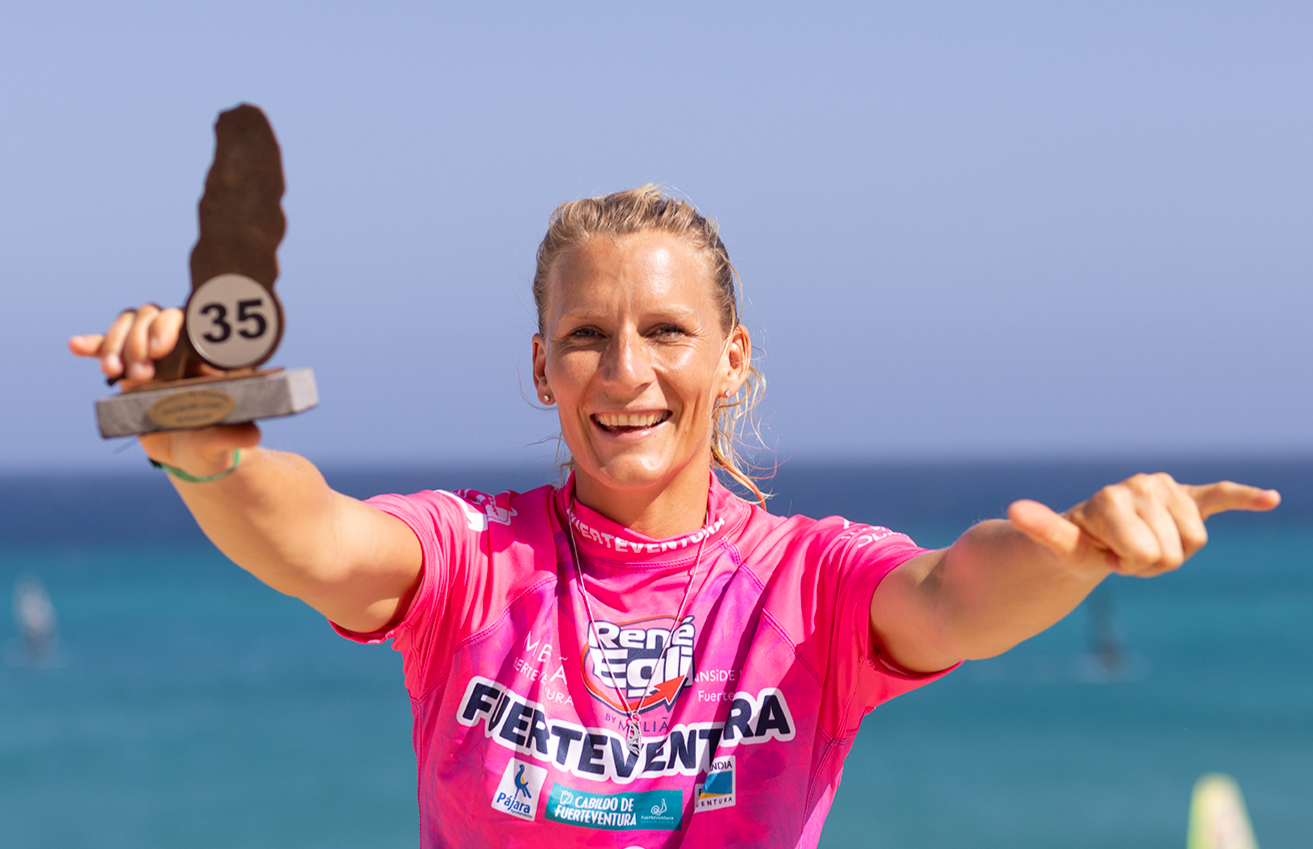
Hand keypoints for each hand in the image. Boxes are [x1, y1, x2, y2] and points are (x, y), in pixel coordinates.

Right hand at [69, 303, 255, 475]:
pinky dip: (95, 345)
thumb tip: (252, 434)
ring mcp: (153, 355)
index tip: (160, 351)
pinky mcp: (130, 368)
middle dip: (141, 339)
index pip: (190, 321)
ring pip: (131, 325)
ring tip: (114, 373)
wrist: (194, 455)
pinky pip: (109, 348)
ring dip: (117, 343)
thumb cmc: (218, 443)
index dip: (170, 328)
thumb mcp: (228, 442)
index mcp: (209, 355)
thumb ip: (237, 436)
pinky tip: (77, 346)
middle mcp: (181, 347)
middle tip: (140, 375)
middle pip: (154, 316)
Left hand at [1008, 473, 1279, 577]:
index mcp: (1115, 496)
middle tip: (1121, 552)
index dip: (1131, 564)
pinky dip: (1245, 498)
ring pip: (1196, 541)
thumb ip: (1042, 528)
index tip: (1107, 556)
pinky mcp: (1187, 497)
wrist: (1086, 534)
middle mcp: (1142, 484)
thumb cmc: (1075, 543)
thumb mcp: (1058, 543)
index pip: (1150, 552)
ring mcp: (1166, 490)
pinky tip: (1269, 500)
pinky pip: (1221, 495)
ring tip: (1139, 544)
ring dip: (1169, 552)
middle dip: (1149, 561)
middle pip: (1176, 550)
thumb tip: (1015, 510)